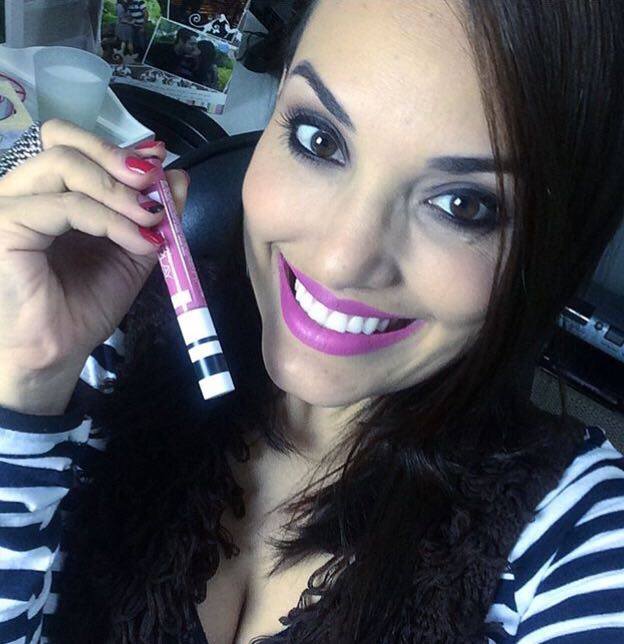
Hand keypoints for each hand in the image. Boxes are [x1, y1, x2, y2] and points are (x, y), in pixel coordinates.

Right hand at [0, 119, 188, 375]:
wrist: (55, 353)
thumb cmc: (84, 305)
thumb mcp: (131, 251)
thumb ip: (152, 213)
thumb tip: (178, 174)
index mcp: (47, 193)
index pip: (73, 146)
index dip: (118, 148)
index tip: (159, 164)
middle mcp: (21, 191)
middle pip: (63, 143)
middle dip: (117, 157)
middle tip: (154, 182)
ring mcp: (8, 205)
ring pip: (65, 166)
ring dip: (119, 191)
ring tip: (152, 218)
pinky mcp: (5, 226)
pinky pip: (66, 206)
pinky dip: (110, 220)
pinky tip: (139, 240)